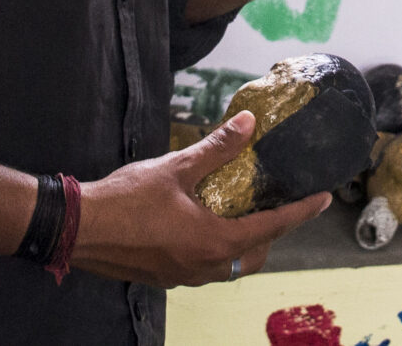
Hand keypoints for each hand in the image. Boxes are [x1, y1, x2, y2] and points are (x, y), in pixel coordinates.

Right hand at [71, 112, 330, 286]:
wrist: (77, 229)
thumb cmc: (125, 199)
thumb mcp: (175, 167)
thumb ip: (215, 148)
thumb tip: (247, 123)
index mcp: (213, 240)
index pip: (272, 227)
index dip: (301, 211)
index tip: (324, 198)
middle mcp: (204, 266)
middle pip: (255, 255)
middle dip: (273, 233)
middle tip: (280, 205)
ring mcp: (184, 276)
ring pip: (230, 265)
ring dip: (245, 244)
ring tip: (246, 214)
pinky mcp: (166, 277)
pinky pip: (206, 268)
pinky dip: (219, 250)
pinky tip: (206, 227)